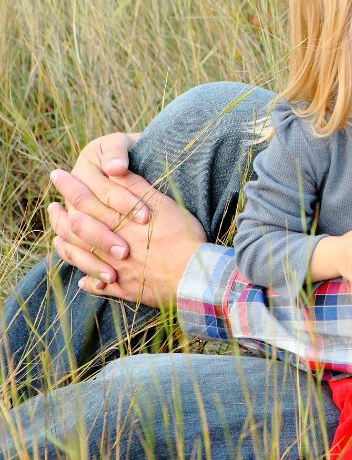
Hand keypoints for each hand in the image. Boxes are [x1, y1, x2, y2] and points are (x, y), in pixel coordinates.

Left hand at [47, 133, 205, 307]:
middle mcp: (111, 245)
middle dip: (61, 216)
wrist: (193, 275)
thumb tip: (112, 170)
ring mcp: (115, 269)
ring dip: (67, 246)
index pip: (86, 199)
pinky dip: (89, 282)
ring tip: (58, 238)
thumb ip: (135, 188)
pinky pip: (99, 287)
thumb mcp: (161, 204)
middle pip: (77, 228)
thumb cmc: (182, 235)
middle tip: (51, 207)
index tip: (57, 175)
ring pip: (82, 257)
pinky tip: (86, 281)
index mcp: (119, 222)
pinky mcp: (125, 288)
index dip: (70, 186)